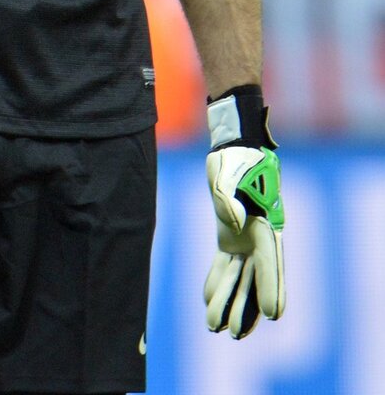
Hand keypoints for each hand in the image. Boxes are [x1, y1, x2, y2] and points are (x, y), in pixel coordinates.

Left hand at [204, 144, 284, 337]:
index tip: (272, 314)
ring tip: (216, 327)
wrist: (233, 147)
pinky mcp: (229, 236)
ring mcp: (245, 238)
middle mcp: (259, 236)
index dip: (271, 287)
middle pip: (255, 277)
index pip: (270, 260)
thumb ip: (227, 198)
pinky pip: (225, 264)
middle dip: (245, 306)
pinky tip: (208, 301)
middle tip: (233, 334)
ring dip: (230, 301)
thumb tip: (232, 226)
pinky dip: (217, 282)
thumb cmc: (234, 159)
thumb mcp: (227, 173)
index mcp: (266, 222)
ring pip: (240, 276)